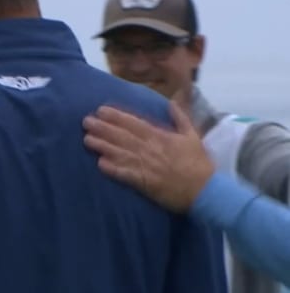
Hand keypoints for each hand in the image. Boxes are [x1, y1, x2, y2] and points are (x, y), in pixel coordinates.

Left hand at [82, 101, 214, 212]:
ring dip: (103, 146)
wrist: (206, 191)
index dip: (116, 117)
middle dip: (103, 128)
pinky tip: (100, 164)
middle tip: (85, 121)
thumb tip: (172, 101)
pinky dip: (113, 169)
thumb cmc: (199, 164)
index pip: (134, 123)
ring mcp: (147, 166)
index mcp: (161, 137)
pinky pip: (126, 175)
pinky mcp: (145, 183)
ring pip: (121, 153)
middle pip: (122, 136)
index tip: (101, 110)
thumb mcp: (193, 136)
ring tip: (86, 139)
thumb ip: (180, 118)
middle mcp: (151, 149)